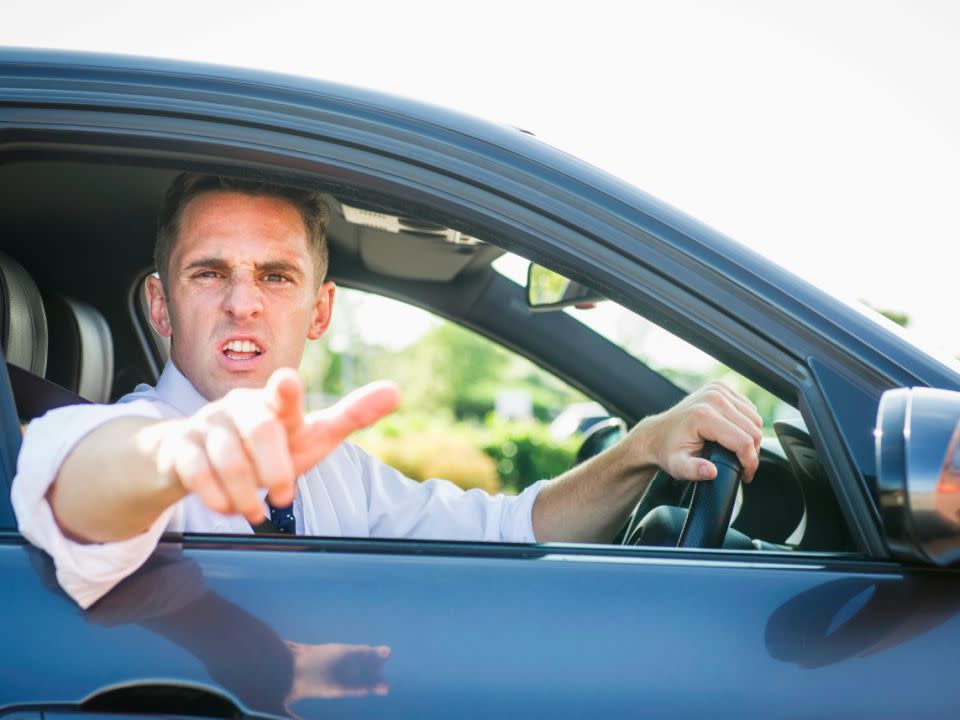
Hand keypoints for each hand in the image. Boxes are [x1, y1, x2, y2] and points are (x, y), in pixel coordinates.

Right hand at [153, 368, 399, 522]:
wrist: (194, 457)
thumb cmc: (265, 446)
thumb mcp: (310, 434)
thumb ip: (351, 415)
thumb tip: (397, 390)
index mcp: (275, 402)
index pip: (285, 394)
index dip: (287, 393)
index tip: (287, 385)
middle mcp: (240, 407)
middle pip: (260, 430)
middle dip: (275, 470)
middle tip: (285, 494)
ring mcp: (207, 425)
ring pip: (227, 457)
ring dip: (247, 492)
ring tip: (257, 510)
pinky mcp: (180, 449)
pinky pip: (195, 473)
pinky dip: (217, 498)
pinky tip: (229, 507)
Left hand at [632, 381, 762, 482]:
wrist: (657, 433)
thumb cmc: (668, 451)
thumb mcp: (678, 466)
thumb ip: (694, 471)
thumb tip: (711, 472)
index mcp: (703, 415)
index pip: (743, 441)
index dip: (750, 462)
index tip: (746, 475)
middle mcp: (713, 398)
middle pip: (753, 429)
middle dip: (753, 452)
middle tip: (744, 466)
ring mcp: (717, 389)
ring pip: (755, 418)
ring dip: (752, 437)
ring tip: (740, 452)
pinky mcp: (721, 387)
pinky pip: (748, 408)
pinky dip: (748, 423)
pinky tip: (736, 434)